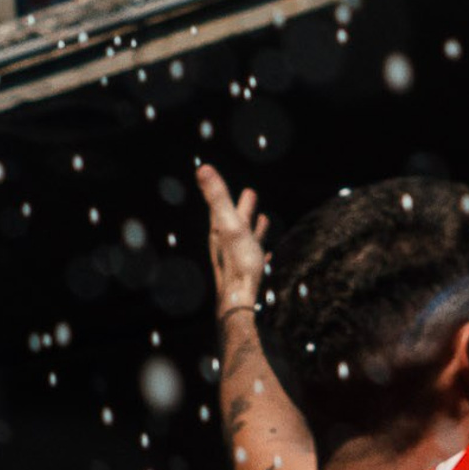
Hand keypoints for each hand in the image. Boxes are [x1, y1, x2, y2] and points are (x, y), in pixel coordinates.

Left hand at [198, 163, 270, 313]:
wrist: (240, 302)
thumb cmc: (236, 262)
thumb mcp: (229, 224)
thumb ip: (217, 197)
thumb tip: (202, 168)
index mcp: (219, 233)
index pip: (221, 209)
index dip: (225, 195)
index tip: (233, 183)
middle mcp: (225, 247)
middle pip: (234, 222)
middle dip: (243, 208)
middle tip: (251, 194)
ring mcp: (236, 262)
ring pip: (245, 240)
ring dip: (254, 228)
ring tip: (265, 219)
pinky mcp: (247, 277)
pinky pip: (254, 260)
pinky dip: (260, 251)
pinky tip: (266, 254)